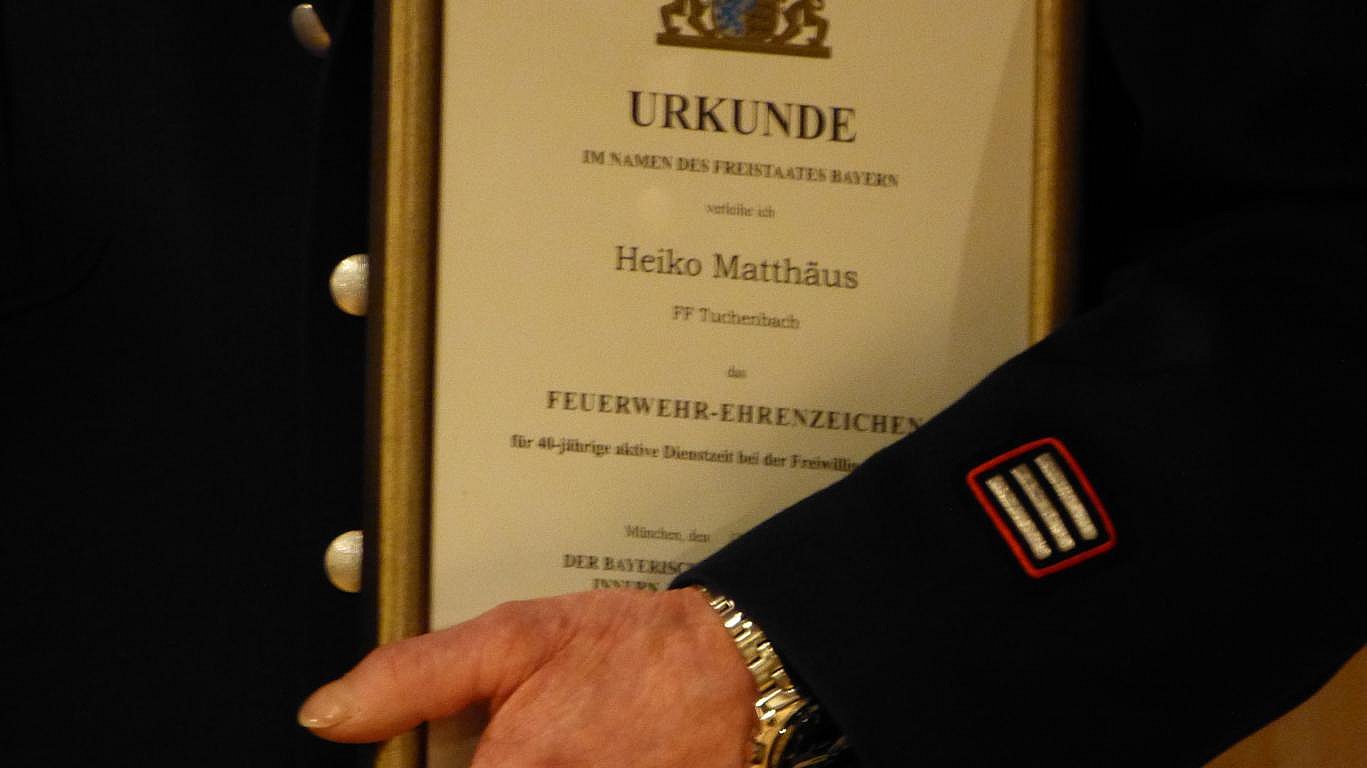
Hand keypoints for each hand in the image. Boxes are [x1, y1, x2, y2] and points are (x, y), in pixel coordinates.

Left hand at [299, 587, 756, 766]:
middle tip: (510, 743)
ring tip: (553, 744)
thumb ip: (412, 678)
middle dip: (488, 762)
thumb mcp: (513, 638)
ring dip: (523, 766)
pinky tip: (580, 754)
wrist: (729, 668)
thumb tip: (326, 713)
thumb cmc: (628, 652)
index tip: (447, 756)